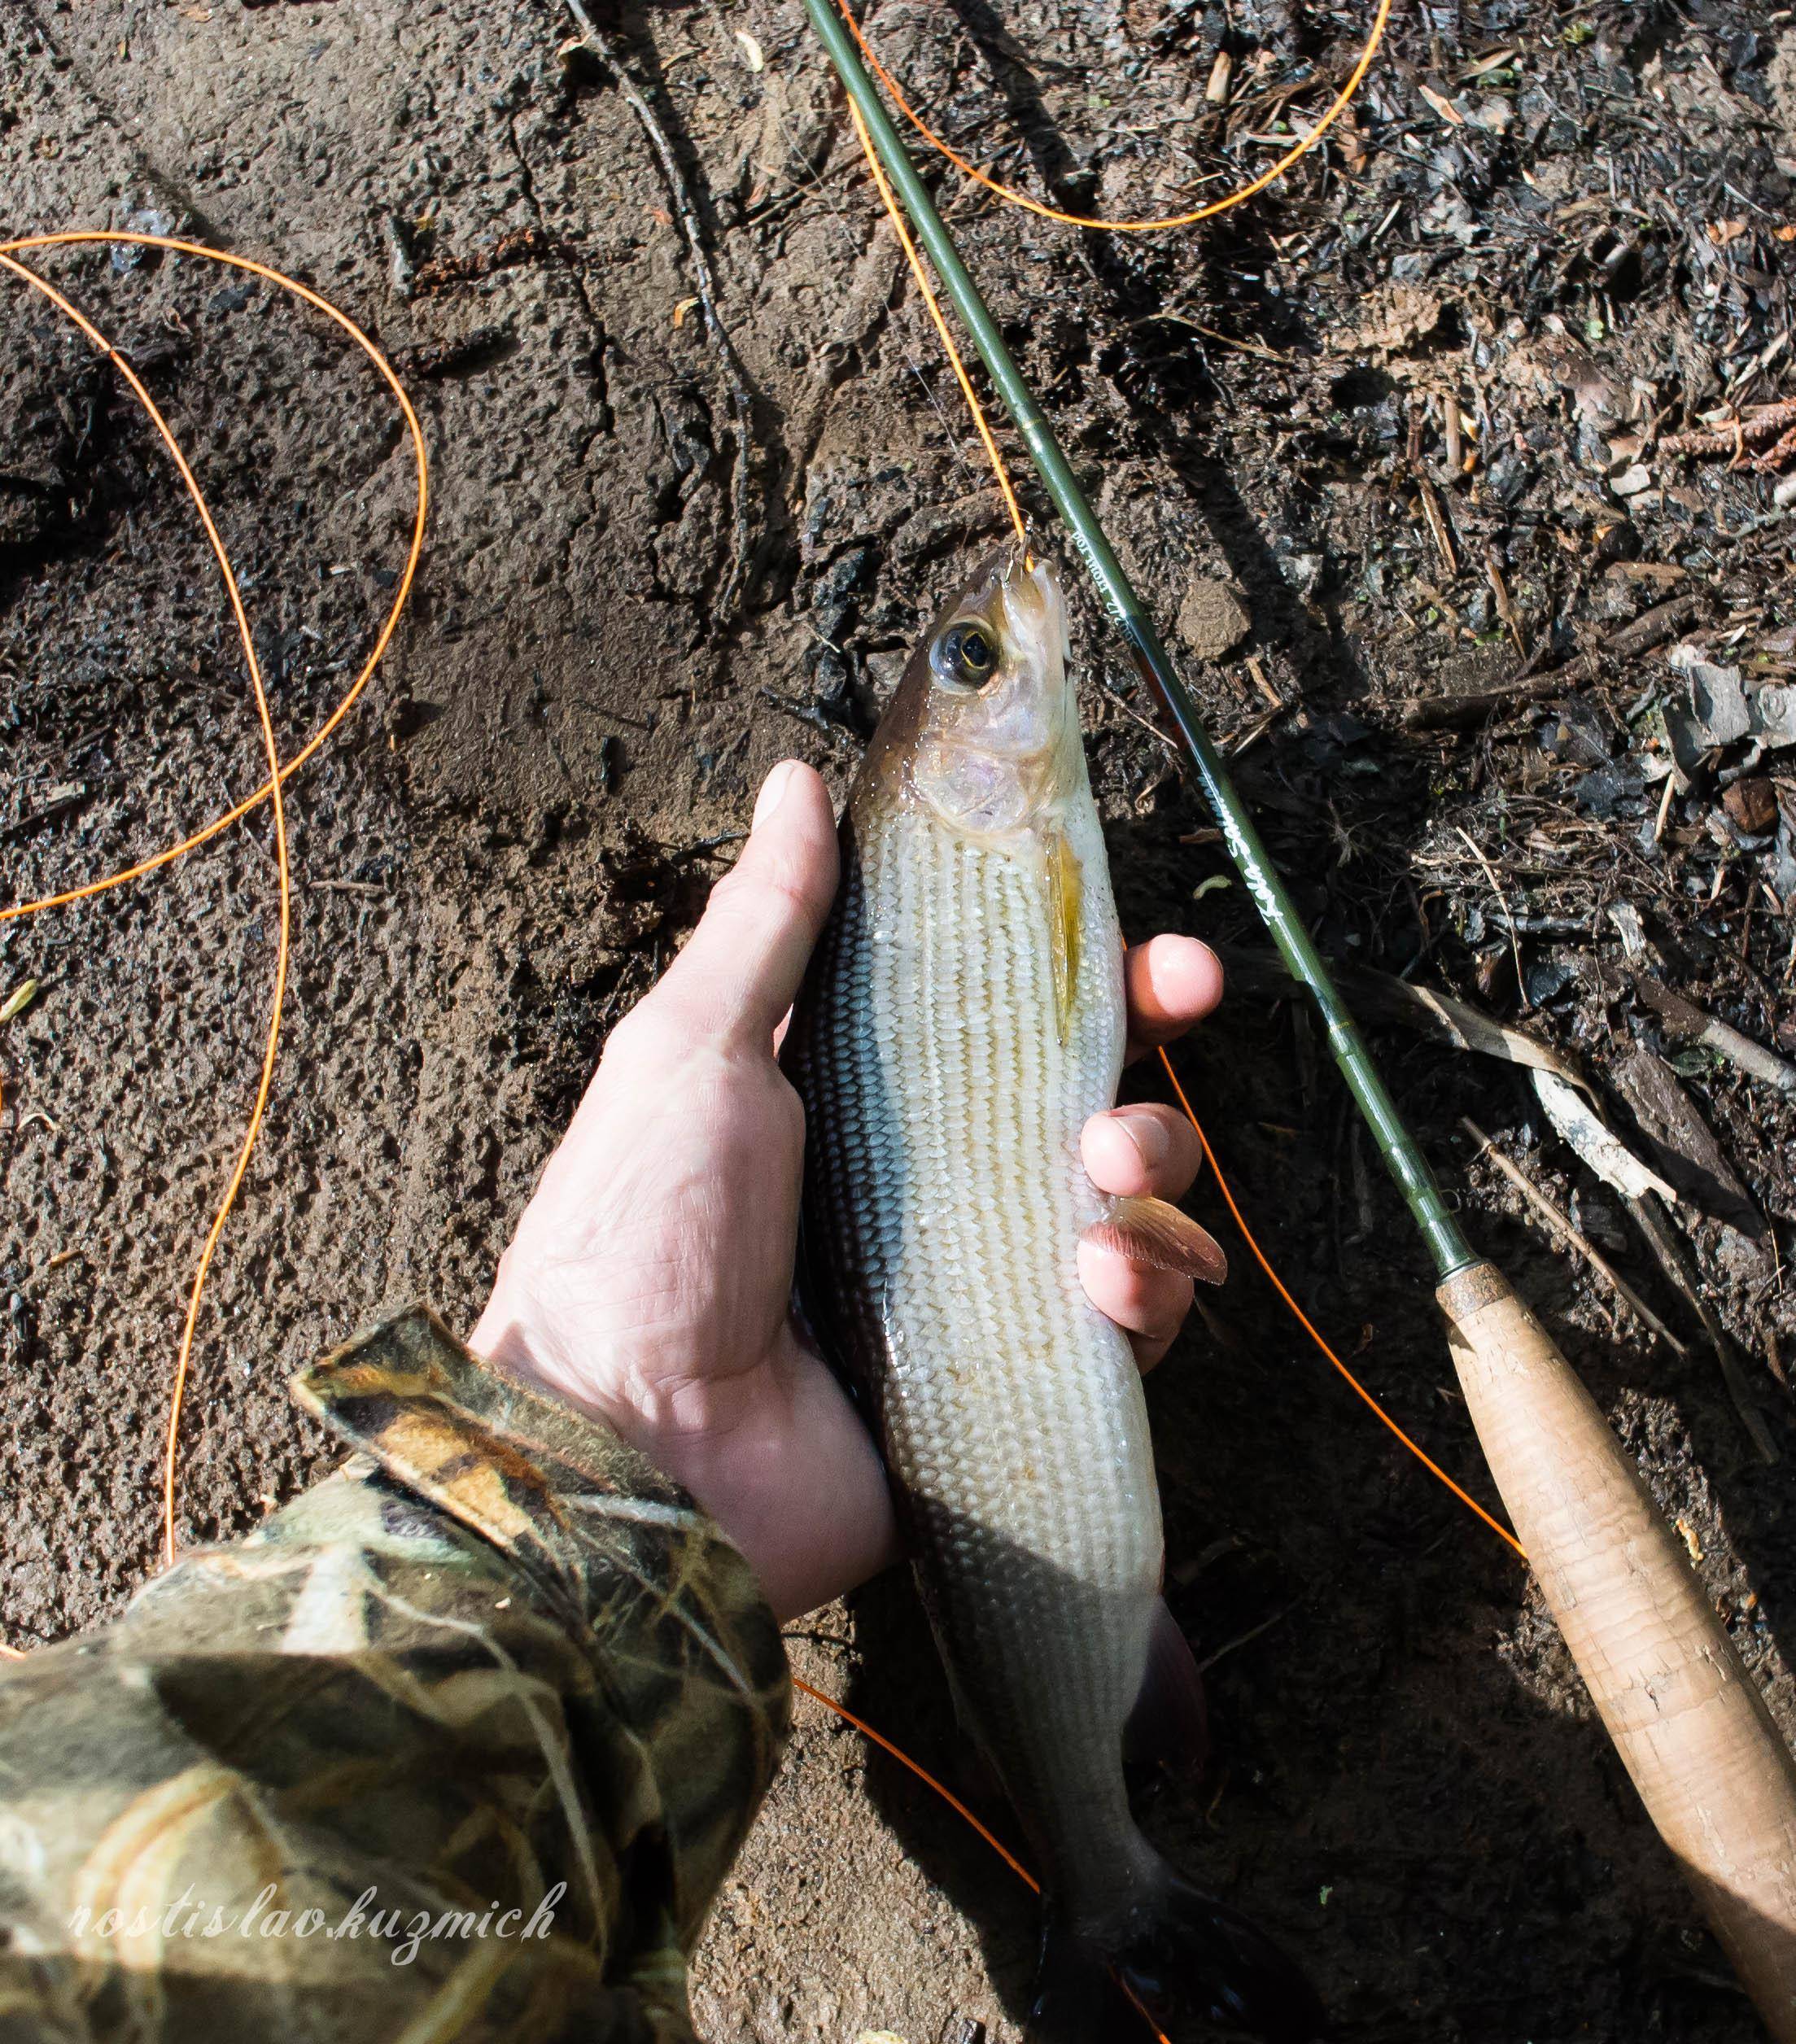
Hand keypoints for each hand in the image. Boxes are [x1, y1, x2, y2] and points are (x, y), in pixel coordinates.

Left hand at [472, 760, 1224, 1619]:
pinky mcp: (1012, 1380)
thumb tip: (795, 783)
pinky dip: (1144, 1290)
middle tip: (1170, 1009)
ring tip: (1101, 1176)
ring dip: (1150, 1162)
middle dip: (1146, 1044)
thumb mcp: (691, 1052)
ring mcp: (980, 1283)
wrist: (633, 1452)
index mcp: (862, 1092)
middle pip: (1087, 1095)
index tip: (1141, 933)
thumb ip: (766, 923)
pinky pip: (1128, 1326)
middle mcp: (933, 1181)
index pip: (1002, 1010)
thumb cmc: (639, 1235)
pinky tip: (1101, 1282)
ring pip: (1128, 1203)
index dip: (1082, 964)